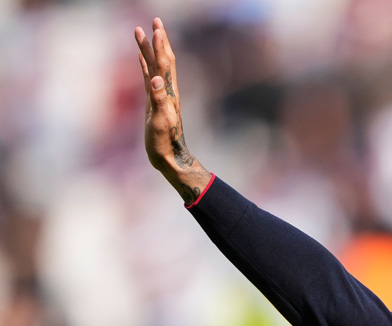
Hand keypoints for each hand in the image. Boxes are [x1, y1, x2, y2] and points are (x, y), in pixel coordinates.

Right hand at [135, 18, 210, 204]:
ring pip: (153, 65)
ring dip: (148, 48)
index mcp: (169, 91)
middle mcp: (166, 89)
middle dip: (158, 39)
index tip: (157, 27)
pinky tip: (140, 56)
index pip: (165, 63)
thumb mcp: (161, 120)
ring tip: (139, 31)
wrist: (168, 156)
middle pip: (162, 59)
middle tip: (155, 20)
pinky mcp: (152, 100)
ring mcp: (159, 94)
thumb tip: (156, 79)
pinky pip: (147, 76)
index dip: (161, 45)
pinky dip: (144, 64)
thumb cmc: (164, 140)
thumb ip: (159, 99)